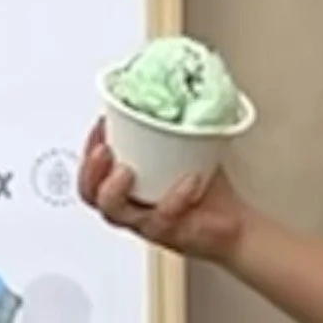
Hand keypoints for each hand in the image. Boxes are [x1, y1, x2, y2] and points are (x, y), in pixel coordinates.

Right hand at [77, 121, 244, 263]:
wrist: (234, 226)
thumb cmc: (205, 189)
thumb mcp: (183, 152)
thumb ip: (166, 128)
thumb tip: (166, 89)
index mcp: (125, 189)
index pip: (90, 174)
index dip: (88, 149)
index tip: (101, 124)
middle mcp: (130, 208)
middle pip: (92, 195)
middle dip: (90, 170)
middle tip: (103, 149)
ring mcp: (147, 223)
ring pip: (116, 212)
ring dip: (115, 190)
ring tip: (126, 170)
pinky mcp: (169, 233)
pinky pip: (164, 218)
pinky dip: (176, 197)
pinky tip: (190, 179)